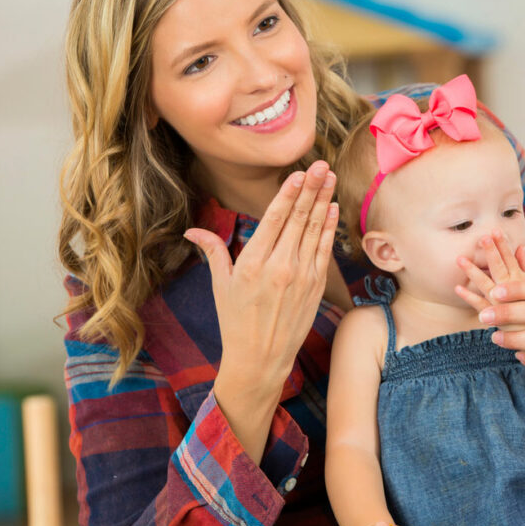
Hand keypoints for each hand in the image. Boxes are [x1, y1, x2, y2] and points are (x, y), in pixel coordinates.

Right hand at [183, 160, 338, 407]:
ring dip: (323, 202)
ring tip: (330, 178)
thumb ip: (213, 251)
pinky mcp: (315, 287)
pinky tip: (332, 208)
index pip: (274, 220)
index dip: (288, 194)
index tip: (298, 173)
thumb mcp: (221, 285)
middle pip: (297, 220)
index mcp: (252, 264)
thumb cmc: (236, 321)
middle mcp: (279, 268)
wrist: (261, 359)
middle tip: (320, 165)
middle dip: (310, 190)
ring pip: (314, 231)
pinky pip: (324, 250)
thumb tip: (191, 229)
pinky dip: (328, 228)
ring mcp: (300, 277)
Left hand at [454, 228, 524, 315]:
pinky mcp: (497, 318)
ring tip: (460, 259)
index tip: (496, 230)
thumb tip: (519, 247)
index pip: (512, 259)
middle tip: (482, 238)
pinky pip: (480, 306)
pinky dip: (469, 297)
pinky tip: (457, 288)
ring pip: (486, 284)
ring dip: (473, 271)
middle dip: (491, 252)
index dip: (503, 245)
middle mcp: (513, 291)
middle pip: (500, 268)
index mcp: (524, 281)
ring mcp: (504, 304)